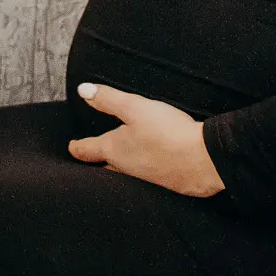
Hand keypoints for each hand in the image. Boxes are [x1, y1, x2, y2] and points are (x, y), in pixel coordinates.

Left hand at [67, 83, 226, 196]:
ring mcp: (145, 180)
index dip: (77, 147)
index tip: (72, 147)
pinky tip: (152, 167)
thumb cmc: (167, 133)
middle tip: (92, 156)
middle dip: (97, 161)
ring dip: (119, 168)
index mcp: (114, 150)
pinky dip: (144, 172)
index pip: (87, 150)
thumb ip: (108, 99)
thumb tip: (82, 90)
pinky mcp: (165, 185)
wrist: (203, 161)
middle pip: (104, 167)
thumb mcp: (135, 108)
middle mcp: (125, 169)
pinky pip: (147, 180)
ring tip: (119, 161)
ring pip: (125, 175)